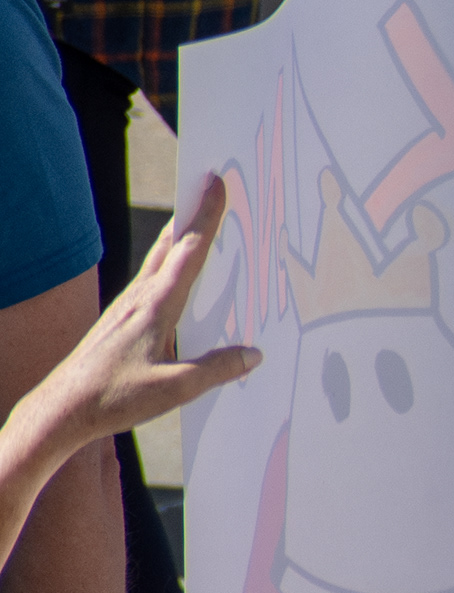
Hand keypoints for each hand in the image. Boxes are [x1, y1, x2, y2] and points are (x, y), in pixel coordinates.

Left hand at [2, 176, 258, 452]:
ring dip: (177, 238)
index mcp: (156, 307)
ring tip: (193, 223)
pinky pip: (149, 283)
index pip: (190, 253)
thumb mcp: (177, 388)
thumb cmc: (114, 396)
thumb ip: (217, 369)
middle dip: (191, 215)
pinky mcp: (118, 322)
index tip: (216, 183)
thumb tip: (252, 355)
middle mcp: (138, 299)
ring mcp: (125, 309)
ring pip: (156, 262)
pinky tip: (171, 280)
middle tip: (206, 187)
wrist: (62, 408)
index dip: (206, 216)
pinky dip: (166, 267)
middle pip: (169, 246)